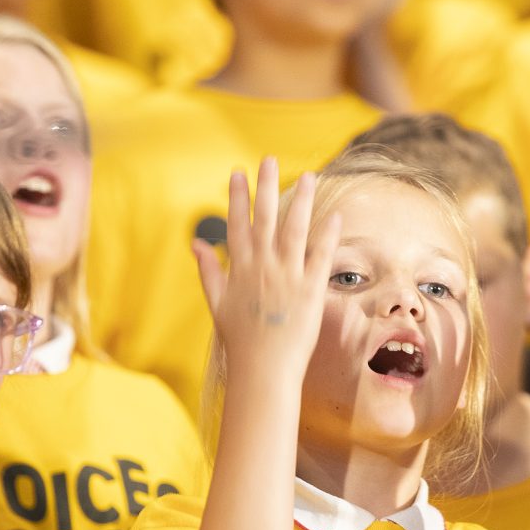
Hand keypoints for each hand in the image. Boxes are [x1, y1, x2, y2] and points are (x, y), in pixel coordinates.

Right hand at [193, 157, 342, 381]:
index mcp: (240, 269)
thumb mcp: (217, 303)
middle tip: (269, 160)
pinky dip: (327, 234)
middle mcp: (263, 267)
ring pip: (295, 229)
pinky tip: (333, 214)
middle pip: (265, 218)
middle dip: (267, 187)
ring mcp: (287, 276)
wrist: (263, 369)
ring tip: (308, 175)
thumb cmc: (240, 340)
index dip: (238, 198)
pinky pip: (320, 256)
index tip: (239, 173)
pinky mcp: (310, 289)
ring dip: (301, 201)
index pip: (237, 225)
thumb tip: (196, 244)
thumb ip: (209, 270)